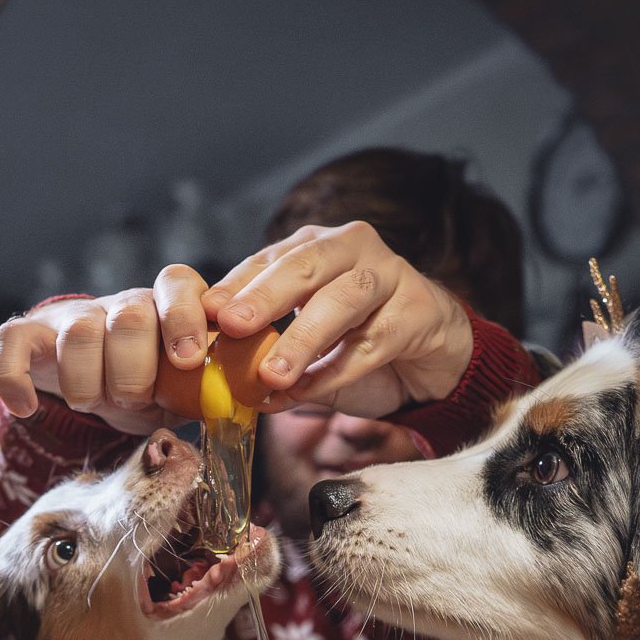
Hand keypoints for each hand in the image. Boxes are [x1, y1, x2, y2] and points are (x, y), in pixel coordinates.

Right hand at [0, 268, 212, 431]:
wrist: (103, 391)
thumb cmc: (157, 389)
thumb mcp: (190, 391)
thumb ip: (218, 390)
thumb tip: (260, 402)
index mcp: (168, 307)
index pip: (177, 285)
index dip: (183, 319)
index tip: (189, 360)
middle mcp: (121, 304)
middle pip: (128, 317)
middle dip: (134, 372)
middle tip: (136, 399)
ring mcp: (74, 317)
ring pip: (79, 334)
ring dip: (89, 385)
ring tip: (98, 405)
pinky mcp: (30, 336)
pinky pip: (11, 344)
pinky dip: (13, 378)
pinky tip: (26, 408)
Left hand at [204, 222, 473, 417]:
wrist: (433, 356)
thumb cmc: (363, 342)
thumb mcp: (310, 347)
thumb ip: (273, 359)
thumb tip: (228, 387)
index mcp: (316, 248)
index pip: (269, 258)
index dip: (236, 284)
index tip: (207, 312)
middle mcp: (352, 248)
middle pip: (306, 264)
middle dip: (266, 295)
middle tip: (233, 326)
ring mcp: (390, 274)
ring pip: (343, 298)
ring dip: (304, 337)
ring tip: (272, 373)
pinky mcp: (419, 309)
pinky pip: (374, 340)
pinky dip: (339, 369)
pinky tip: (311, 391)